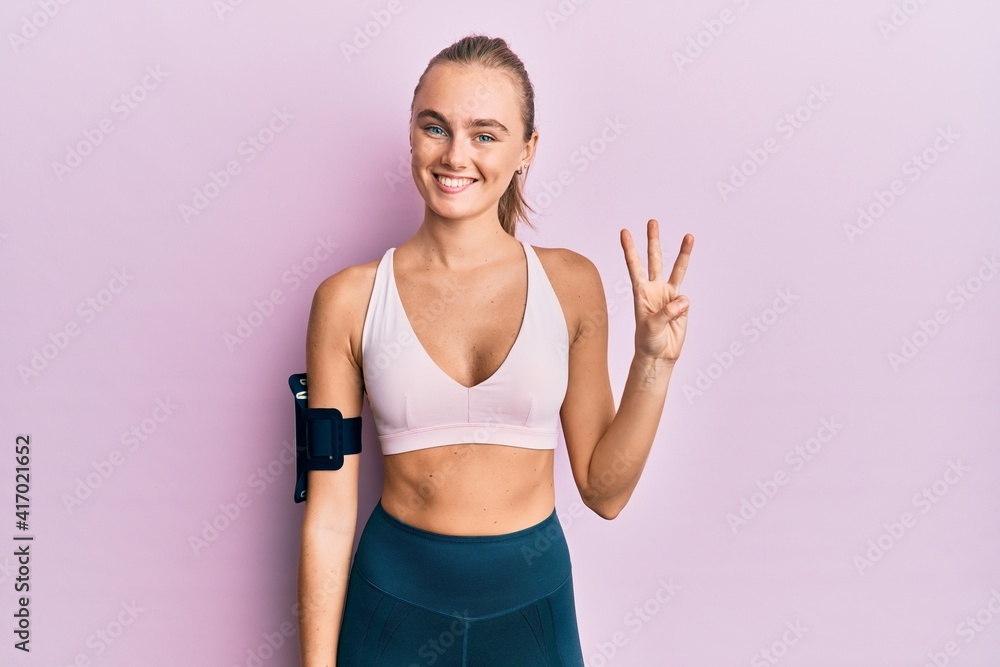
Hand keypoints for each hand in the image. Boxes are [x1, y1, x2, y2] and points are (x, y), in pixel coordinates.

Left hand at [620, 220, 692, 362]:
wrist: (659, 355)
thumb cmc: (648, 342)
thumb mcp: (651, 328)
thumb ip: (666, 312)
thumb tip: (682, 299)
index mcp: (640, 292)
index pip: (634, 266)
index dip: (630, 249)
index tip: (624, 232)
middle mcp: (654, 289)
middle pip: (654, 259)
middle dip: (653, 240)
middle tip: (652, 221)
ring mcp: (669, 295)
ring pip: (676, 269)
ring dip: (682, 253)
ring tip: (688, 236)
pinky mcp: (681, 304)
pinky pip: (685, 299)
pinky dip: (683, 307)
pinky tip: (677, 317)